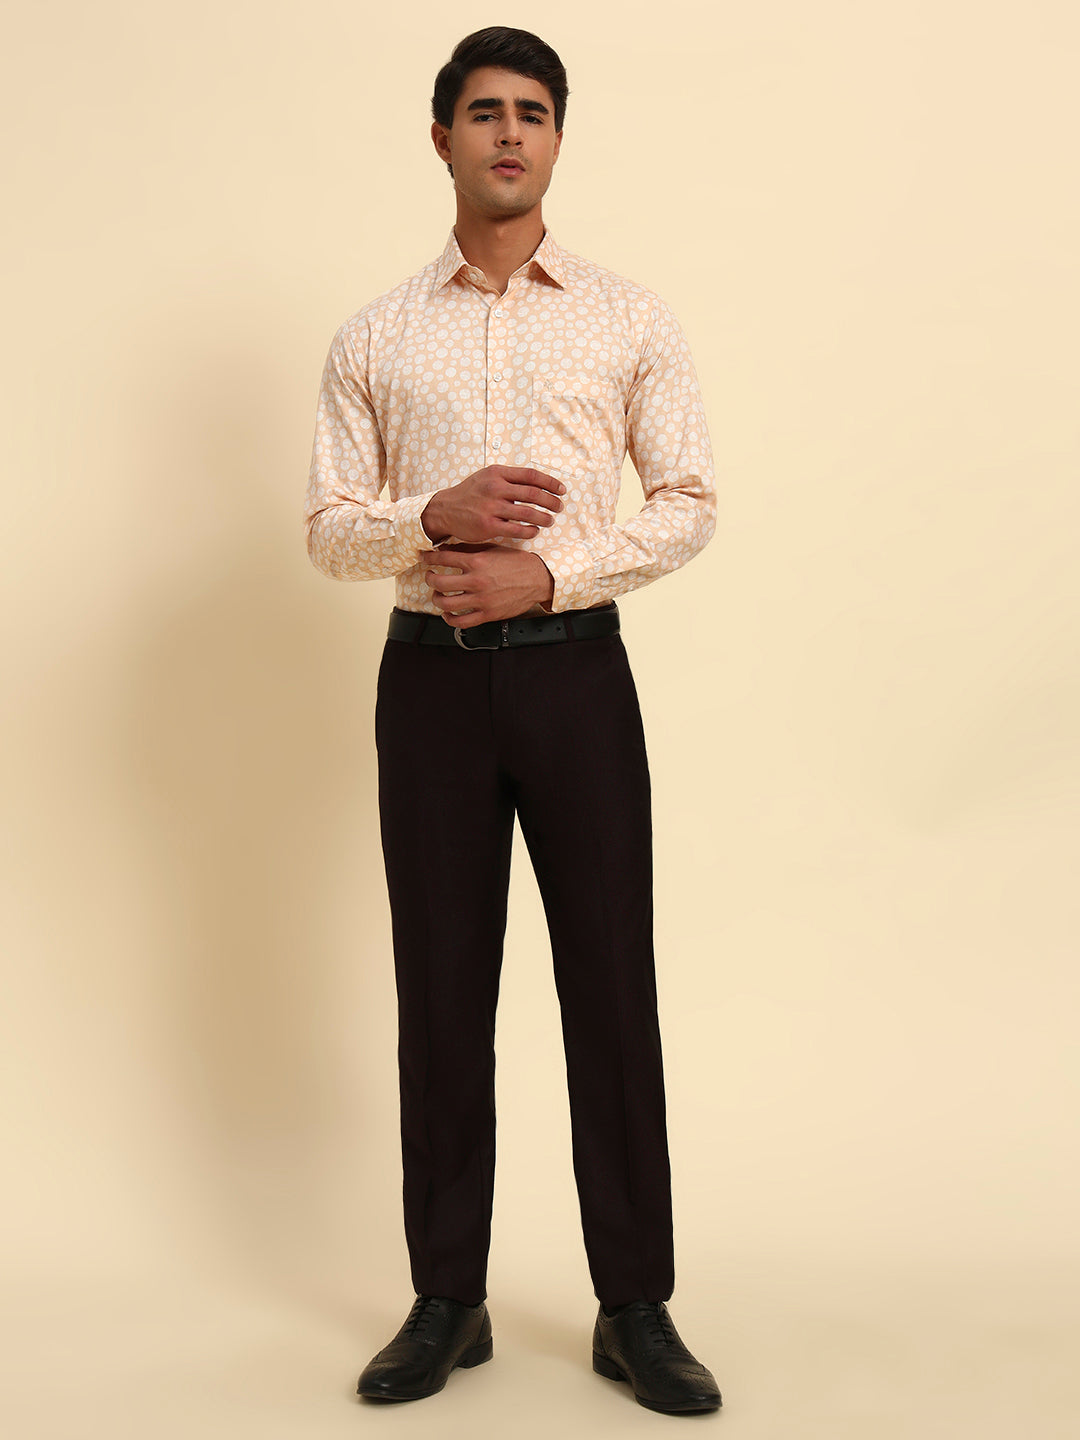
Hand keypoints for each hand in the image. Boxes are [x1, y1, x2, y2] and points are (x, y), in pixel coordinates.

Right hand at [421, 466, 564, 544]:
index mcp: (498, 473)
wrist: (445, 509)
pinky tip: (534, 531)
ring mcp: (492, 507)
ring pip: (528, 513)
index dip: (550, 483)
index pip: (531, 475)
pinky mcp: (488, 526)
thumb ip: (510, 478)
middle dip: (551, 501)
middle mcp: (495, 488)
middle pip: (533, 494)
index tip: (561, 490)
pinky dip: (530, 530)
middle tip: (559, 507)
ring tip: (550, 520)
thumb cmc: (470, 494)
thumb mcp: (487, 476)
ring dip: (544, 517)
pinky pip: (517, 529)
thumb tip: (538, 482)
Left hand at [422, 544, 554, 626]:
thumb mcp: (493, 549)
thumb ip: (469, 549)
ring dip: (436, 599)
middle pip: (439, 582)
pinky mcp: (487, 614)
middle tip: (430, 577)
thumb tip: (446, 549)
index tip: (424, 558)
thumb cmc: (517, 563)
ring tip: (438, 595)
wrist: (538, 578)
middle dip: (430, 579)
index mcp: (477, 561)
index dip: (428, 558)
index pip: (442, 558)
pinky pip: (461, 621)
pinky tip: (448, 613)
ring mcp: (481, 599)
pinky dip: (449, 618)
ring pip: (446, 603)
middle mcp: (476, 580)